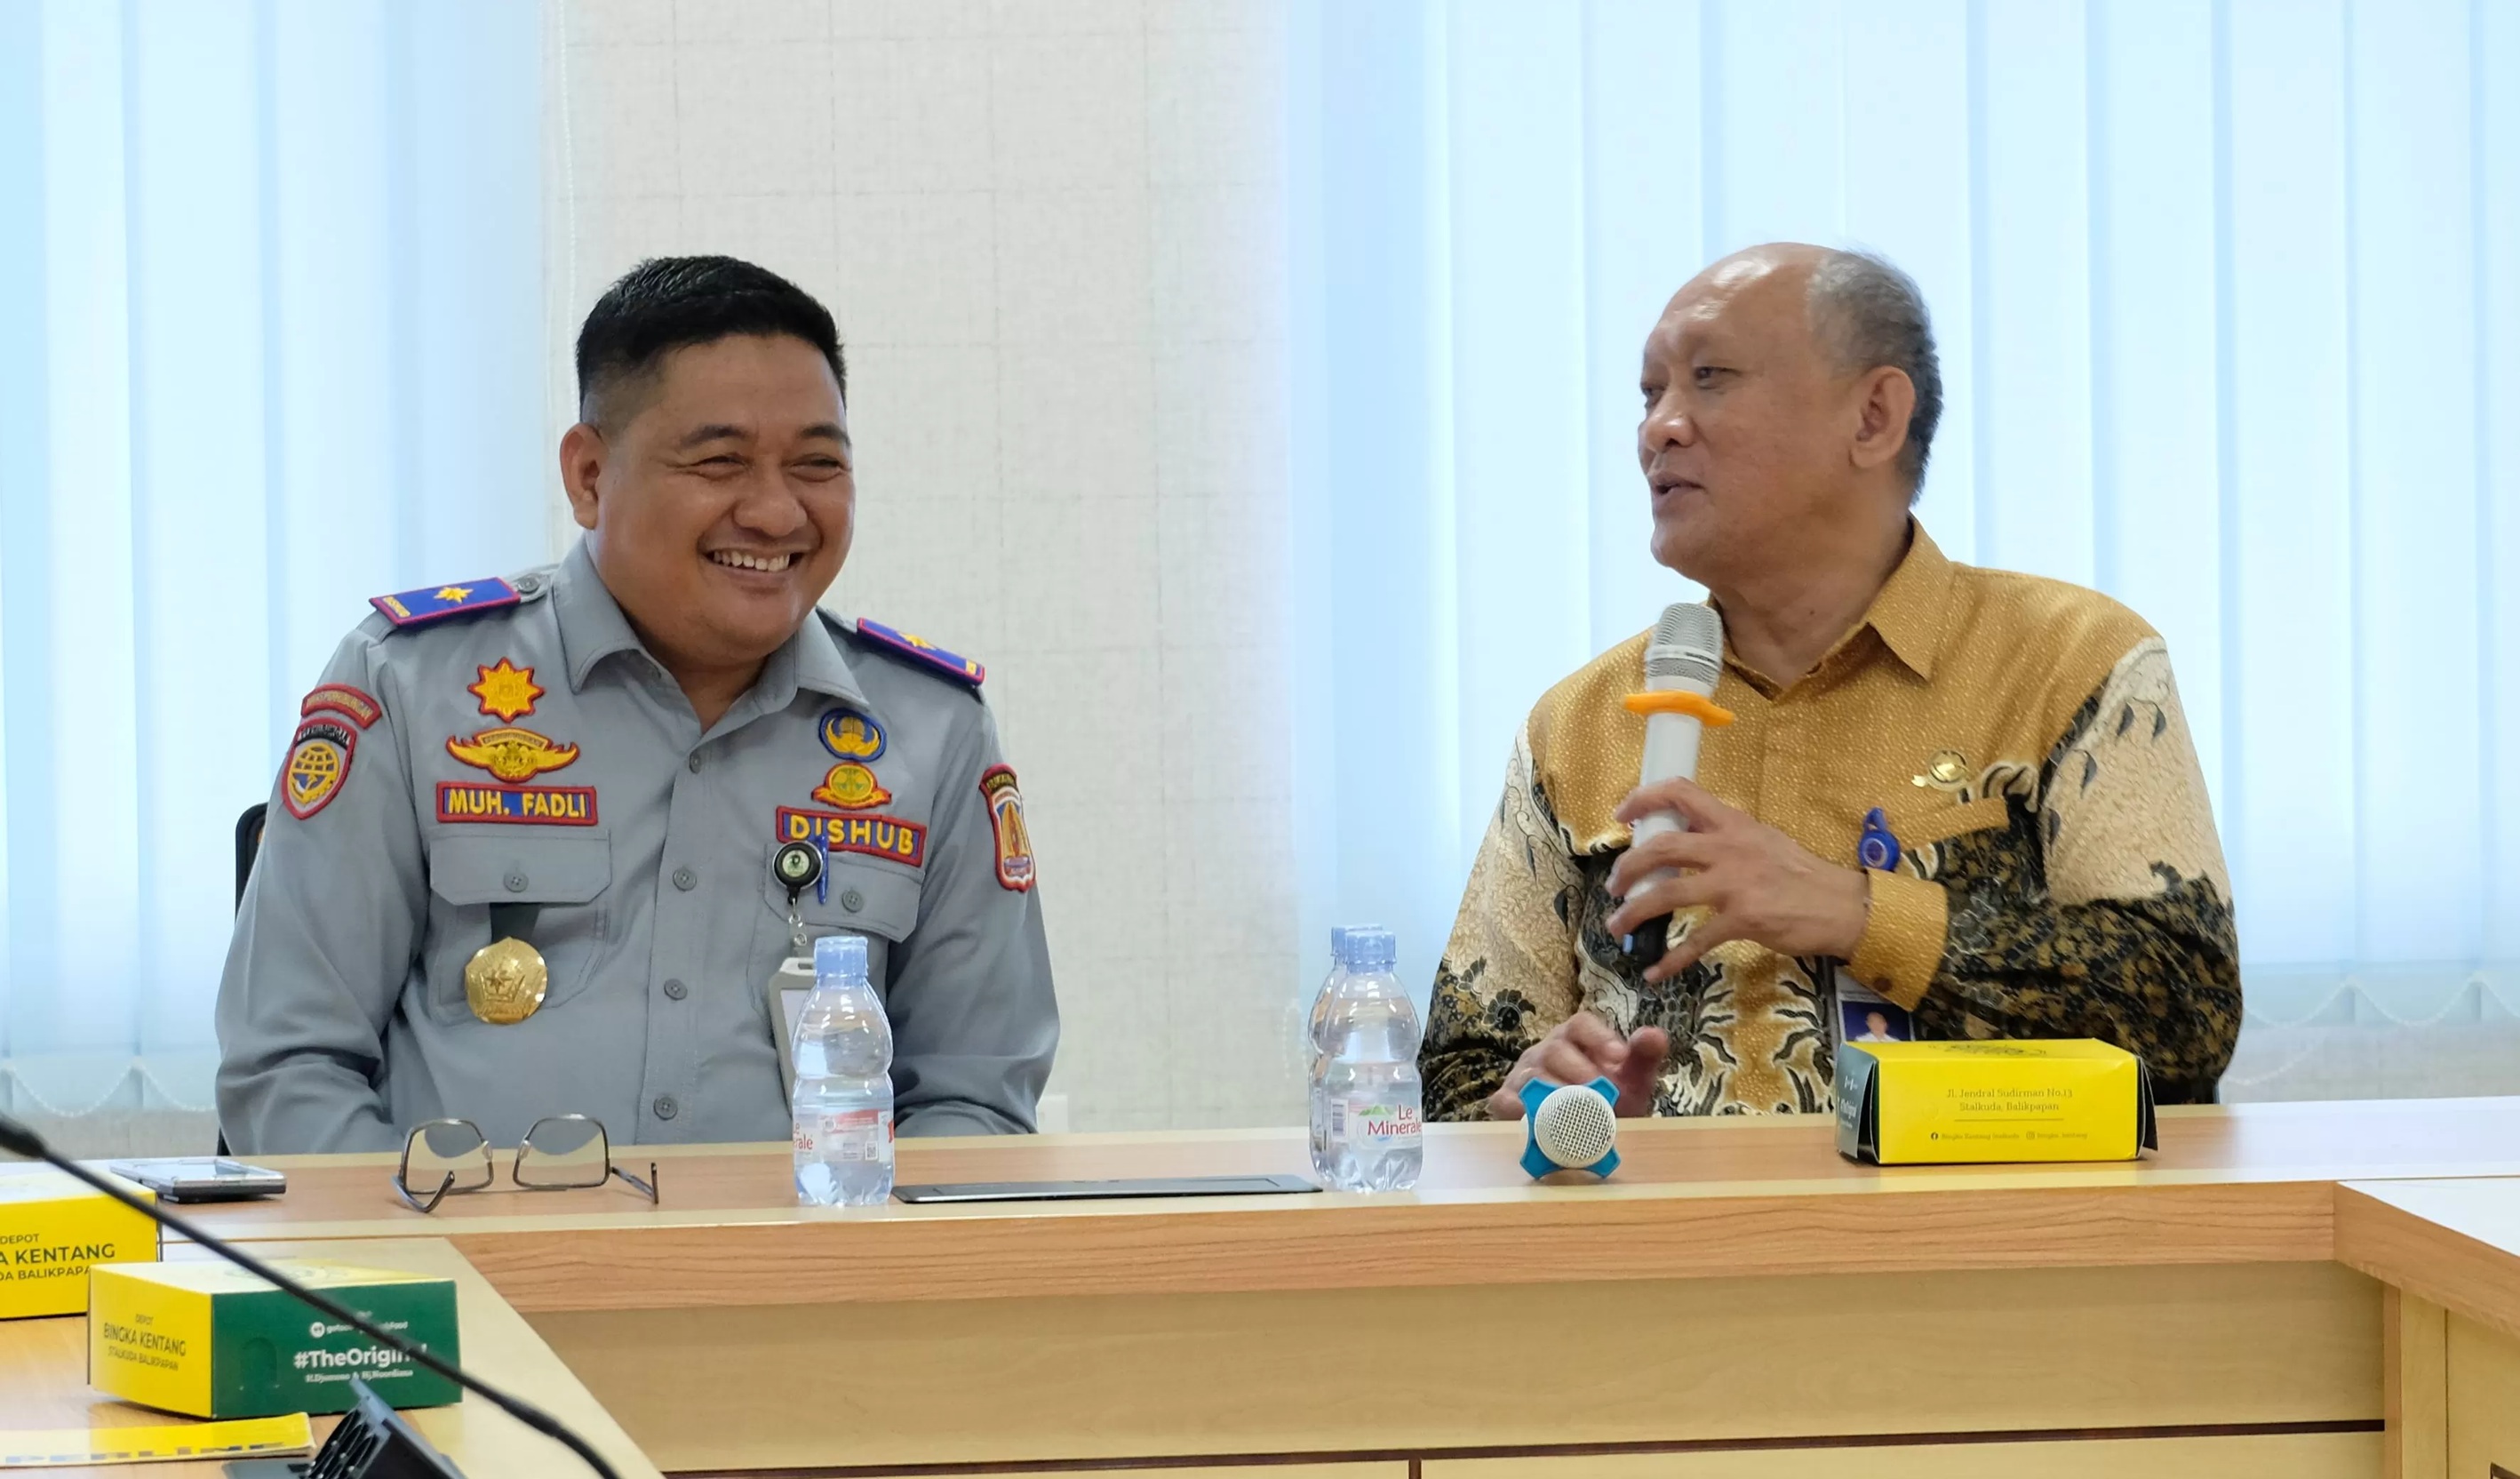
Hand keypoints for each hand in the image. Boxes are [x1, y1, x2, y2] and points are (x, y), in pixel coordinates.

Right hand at [1485, 1012, 1670, 1119]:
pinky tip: (1537, 1120)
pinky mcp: (1506, 1100)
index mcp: (1575, 1038)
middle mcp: (1546, 1051)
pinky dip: (1519, 1110)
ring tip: (1577, 1113)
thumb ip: (1644, 1056)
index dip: (1599, 1037)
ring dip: (1554, 1094)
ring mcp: (1523, 1075)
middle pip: (1555, 1050)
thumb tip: (1655, 1035)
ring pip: (1531, 1076)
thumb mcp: (1632, 1079)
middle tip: (1601, 1093)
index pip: (1581, 1024)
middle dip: (1580, 1072)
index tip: (1620, 1057)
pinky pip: (1506, 1100)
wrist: (1586, 1134)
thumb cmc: (1608, 1098)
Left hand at [1604, 777, 1870, 983]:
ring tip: (1616, 925)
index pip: (1681, 792)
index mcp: (1733, 823)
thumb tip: (1687, 838)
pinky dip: (1670, 960)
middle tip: (1613, 885)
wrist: (1840, 905)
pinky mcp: (1742, 919)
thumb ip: (1726, 837)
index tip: (1621, 815)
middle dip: (1627, 867)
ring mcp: (1734, 884)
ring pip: (1667, 894)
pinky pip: (1696, 942)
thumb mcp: (1763, 840)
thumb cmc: (1801, 874)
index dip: (1643, 799)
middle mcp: (1728, 847)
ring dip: (1634, 912)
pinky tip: (1655, 972)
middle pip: (1661, 847)